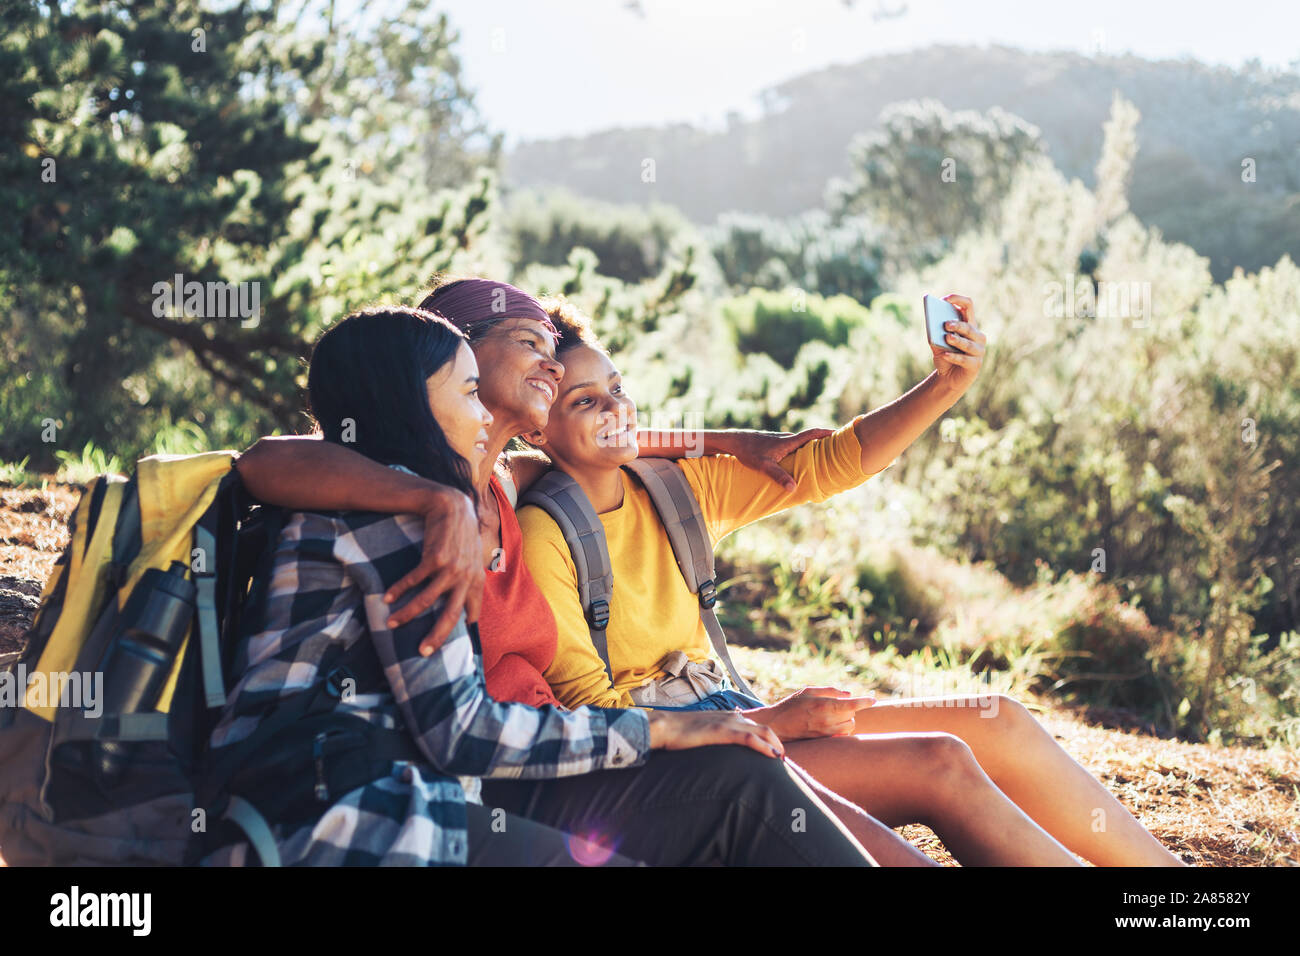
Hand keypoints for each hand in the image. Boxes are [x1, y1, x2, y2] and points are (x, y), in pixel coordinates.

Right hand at [383, 486, 483, 656]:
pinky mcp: (435, 558)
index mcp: (476, 580)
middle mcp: (466, 577)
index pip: (472, 612)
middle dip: (436, 636)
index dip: (463, 628)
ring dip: (407, 614)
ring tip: (391, 624)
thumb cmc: (461, 533)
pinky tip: (387, 599)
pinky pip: (414, 580)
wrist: (453, 506)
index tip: (451, 644)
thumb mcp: (473, 556)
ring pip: (427, 600)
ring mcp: (451, 568)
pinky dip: (399, 590)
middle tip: (423, 652)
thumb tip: (462, 595)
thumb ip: (470, 576)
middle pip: (450, 615)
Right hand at [646, 710, 785, 758]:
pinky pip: (750, 738)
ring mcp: (728, 723)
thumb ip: (715, 736)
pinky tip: (773, 756)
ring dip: (776, 745)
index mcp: (728, 716)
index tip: (775, 754)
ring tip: (782, 760)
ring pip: (762, 731)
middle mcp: (732, 716)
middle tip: (783, 760)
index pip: (756, 726)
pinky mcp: (722, 731)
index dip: (769, 739)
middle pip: (764, 728)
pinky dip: (765, 747)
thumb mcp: (702, 732)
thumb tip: (721, 748)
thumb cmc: (679, 733)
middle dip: (777, 743)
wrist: (663, 727)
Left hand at [714, 427, 833, 491]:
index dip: (827, 433)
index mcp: (788, 441)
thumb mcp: (763, 466)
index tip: (841, 434)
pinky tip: (802, 458)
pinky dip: (802, 449)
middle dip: (825, 441)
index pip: (812, 434)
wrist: (733, 441)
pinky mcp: (774, 443)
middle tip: (840, 447)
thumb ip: (778, 477)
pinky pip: (793, 445)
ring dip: (814, 445)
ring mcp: (781, 440)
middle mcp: (787, 438)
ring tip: (826, 454)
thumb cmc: (748, 452)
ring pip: (802, 442)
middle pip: (810, 437)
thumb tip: (793, 489)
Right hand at [746, 686, 874, 740]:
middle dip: (849, 709)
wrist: (777, 725)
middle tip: (838, 705)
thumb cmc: (791, 705)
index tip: (873, 700)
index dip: (865, 702)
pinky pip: (842, 735)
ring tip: (834, 715)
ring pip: (850, 726)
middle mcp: (827, 720)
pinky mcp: (824, 740)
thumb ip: (830, 691)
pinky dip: (842, 728)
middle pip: (852, 715)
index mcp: (824, 705)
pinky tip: (833, 724)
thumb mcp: (808, 691)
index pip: (852, 705)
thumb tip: (848, 694)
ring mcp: (826, 732)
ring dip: (847, 719)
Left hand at [930, 293, 985, 394]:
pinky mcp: (975, 365)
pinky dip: (954, 357)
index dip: (958, 300)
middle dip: (958, 325)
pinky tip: (944, 354)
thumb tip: (933, 324)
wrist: (948, 378)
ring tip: (946, 338)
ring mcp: (979, 351)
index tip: (945, 299)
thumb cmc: (945, 356)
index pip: (968, 306)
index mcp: (969, 325)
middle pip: (969, 326)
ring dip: (957, 340)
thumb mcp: (937, 343)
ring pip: (968, 344)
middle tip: (946, 324)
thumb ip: (935, 333)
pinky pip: (964, 359)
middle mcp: (977, 336)